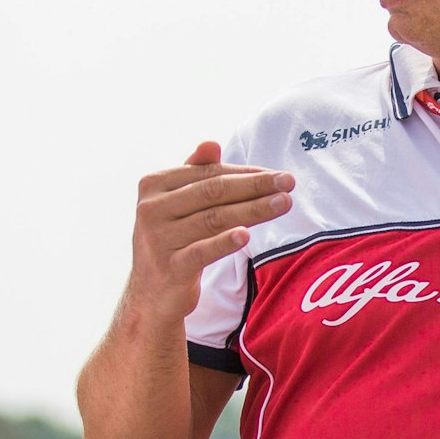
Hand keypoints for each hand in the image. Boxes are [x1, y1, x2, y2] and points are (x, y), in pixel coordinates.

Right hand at [128, 143, 293, 322]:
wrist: (151, 295)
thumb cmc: (172, 242)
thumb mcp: (177, 205)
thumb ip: (193, 174)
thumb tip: (211, 143)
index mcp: (153, 185)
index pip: (208, 174)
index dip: (246, 173)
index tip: (278, 175)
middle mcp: (151, 208)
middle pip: (213, 192)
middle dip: (255, 186)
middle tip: (289, 182)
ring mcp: (158, 238)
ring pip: (213, 219)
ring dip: (253, 210)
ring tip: (284, 203)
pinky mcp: (170, 268)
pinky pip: (202, 251)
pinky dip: (225, 242)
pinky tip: (247, 235)